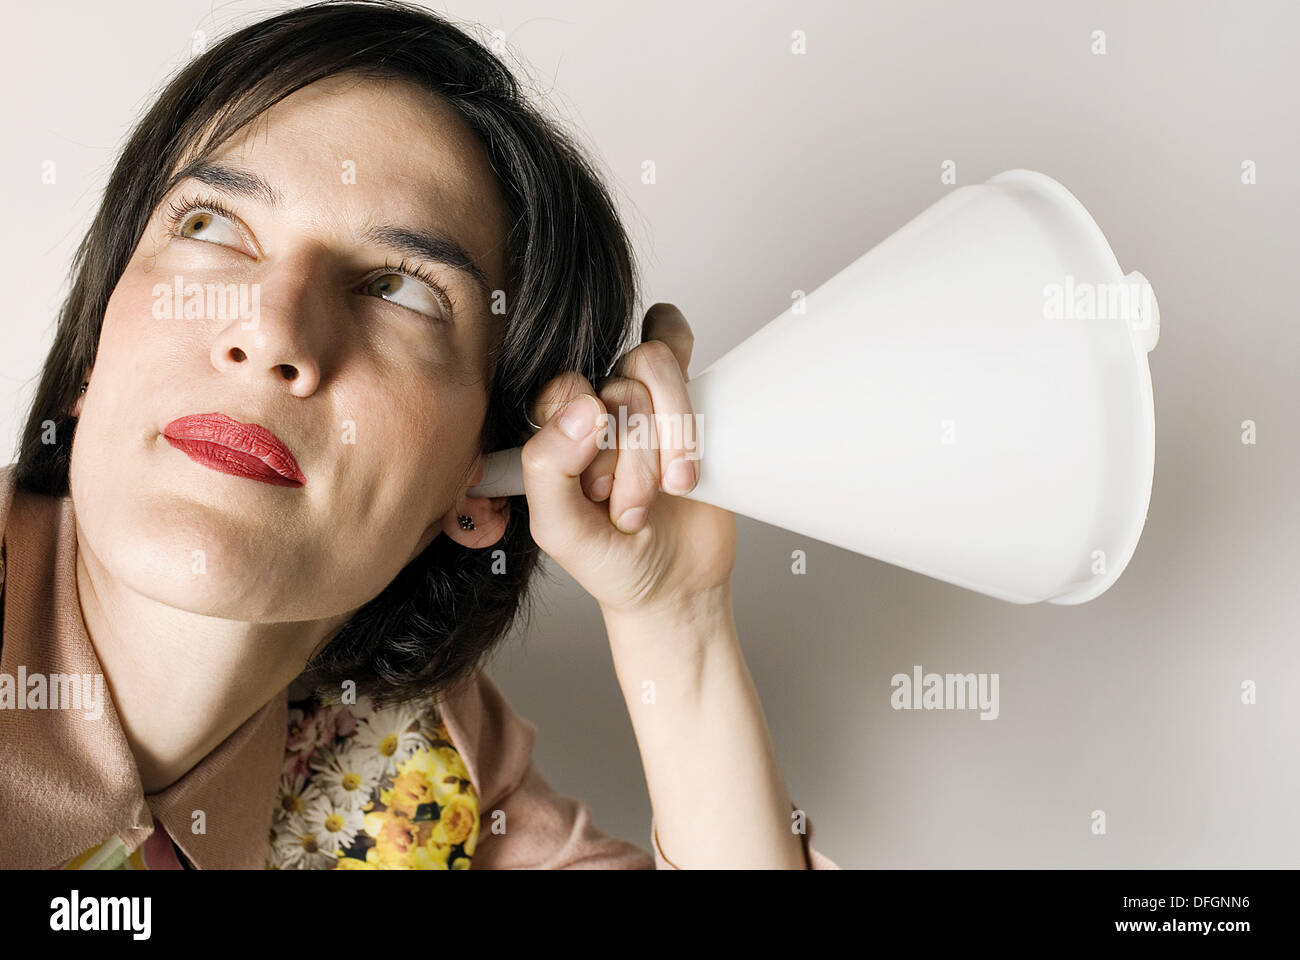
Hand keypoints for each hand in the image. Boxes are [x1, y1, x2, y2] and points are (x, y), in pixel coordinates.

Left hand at [521, 303, 736, 623]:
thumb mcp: (561, 531)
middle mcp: (594, 408)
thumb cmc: (610, 560)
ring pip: (653, 363)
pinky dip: (688, 394)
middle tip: (636, 509)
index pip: (566, 392)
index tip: (600, 494)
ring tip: (674, 488)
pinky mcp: (686, 395)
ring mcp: (642, 399)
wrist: (673, 585)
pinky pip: (677, 341)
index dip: (592, 443)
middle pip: (618, 386)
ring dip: (672, 436)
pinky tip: (693, 450)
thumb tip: (585, 407)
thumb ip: (548, 468)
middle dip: (638, 459)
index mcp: (553, 431)